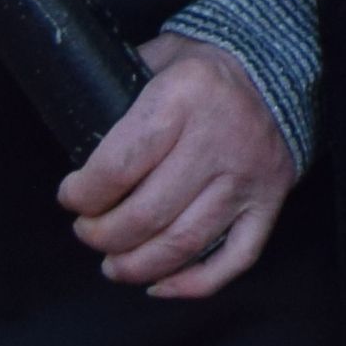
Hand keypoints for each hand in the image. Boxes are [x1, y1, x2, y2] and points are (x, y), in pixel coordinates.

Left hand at [60, 38, 296, 298]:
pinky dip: (193, 284)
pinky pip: (235, 259)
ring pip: (183, 245)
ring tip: (113, 263)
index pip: (118, 167)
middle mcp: (219, 138)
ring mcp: (248, 176)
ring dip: (136, 266)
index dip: (82, 195)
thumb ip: (117, 98)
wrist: (274, 67)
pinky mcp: (270, 200)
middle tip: (88, 231)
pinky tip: (161, 284)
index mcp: (184, 96)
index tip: (71, 197)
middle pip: (145, 215)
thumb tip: (75, 142)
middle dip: (102, 235)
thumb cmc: (203, 70)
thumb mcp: (156, 61)